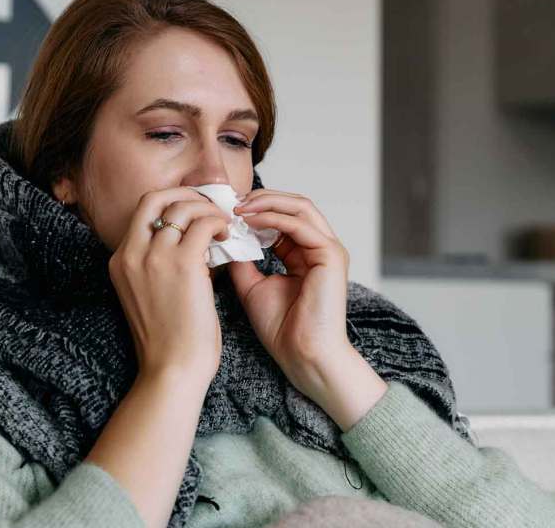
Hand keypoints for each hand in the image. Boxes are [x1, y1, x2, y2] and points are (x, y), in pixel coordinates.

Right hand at [108, 187, 231, 385]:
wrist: (171, 370)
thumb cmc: (169, 341)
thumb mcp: (149, 295)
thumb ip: (159, 266)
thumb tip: (191, 242)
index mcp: (120, 261)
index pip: (143, 211)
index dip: (171, 202)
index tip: (193, 209)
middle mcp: (131, 253)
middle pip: (156, 198)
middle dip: (186, 194)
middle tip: (210, 207)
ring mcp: (155, 257)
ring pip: (183, 207)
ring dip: (208, 210)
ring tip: (224, 226)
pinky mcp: (182, 264)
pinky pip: (204, 224)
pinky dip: (219, 224)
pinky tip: (228, 237)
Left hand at [228, 188, 386, 428]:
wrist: (302, 355)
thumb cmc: (282, 329)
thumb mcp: (251, 286)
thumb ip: (243, 260)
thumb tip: (224, 237)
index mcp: (304, 253)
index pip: (283, 216)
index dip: (255, 209)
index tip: (225, 209)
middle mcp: (319, 247)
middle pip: (294, 204)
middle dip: (261, 198)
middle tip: (231, 201)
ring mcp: (328, 249)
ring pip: (300, 206)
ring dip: (266, 202)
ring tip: (238, 207)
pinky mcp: (330, 255)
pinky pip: (299, 224)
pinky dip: (272, 218)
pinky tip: (249, 221)